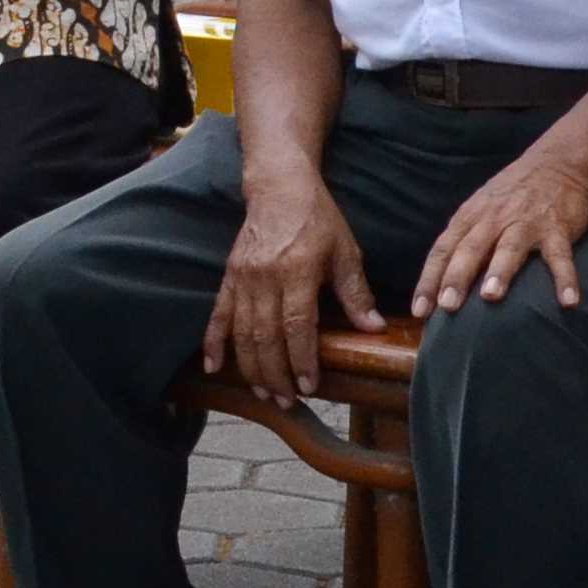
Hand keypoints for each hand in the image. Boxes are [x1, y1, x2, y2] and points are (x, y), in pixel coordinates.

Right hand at [205, 167, 380, 398]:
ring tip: (264, 393)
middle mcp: (265, 277)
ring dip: (251, 367)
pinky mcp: (229, 276)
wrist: (279, 186)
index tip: (309, 387)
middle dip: (276, 374)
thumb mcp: (345, 251)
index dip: (302, 360)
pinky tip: (214, 367)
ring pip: (242, 332)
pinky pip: (219, 314)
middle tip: (286, 401)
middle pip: (265, 336)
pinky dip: (213, 343)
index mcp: (297, 271)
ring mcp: (243, 278)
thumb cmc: (318, 218)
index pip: (297, 326)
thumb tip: (373, 328)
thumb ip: (355, 292)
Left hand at [414, 151, 587, 318]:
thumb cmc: (509, 197)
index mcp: (470, 218)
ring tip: (491, 296)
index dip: (429, 280)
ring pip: (509, 248)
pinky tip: (568, 301)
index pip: (443, 250)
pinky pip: (560, 256)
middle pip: (471, 249)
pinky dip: (565, 278)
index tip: (420, 311)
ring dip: (499, 271)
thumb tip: (438, 287)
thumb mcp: (478, 211)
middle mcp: (494, 220)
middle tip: (447, 306)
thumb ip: (461, 243)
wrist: (556, 164)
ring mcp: (526, 224)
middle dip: (457, 277)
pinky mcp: (557, 229)